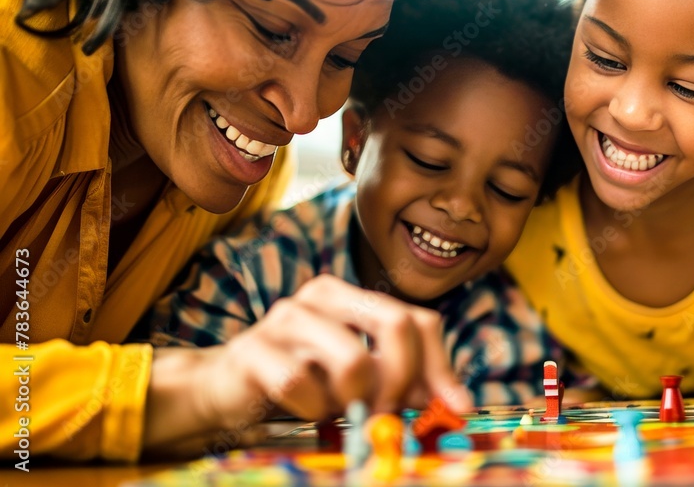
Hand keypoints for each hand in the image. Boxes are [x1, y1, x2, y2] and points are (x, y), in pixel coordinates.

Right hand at [144, 275, 471, 455]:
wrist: (224, 388)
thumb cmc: (302, 382)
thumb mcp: (360, 380)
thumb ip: (403, 381)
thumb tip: (454, 404)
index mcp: (353, 296)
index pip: (420, 320)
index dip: (441, 367)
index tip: (455, 409)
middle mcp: (323, 295)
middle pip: (397, 325)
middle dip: (403, 380)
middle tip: (388, 413)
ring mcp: (287, 318)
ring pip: (354, 361)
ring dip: (354, 400)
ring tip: (336, 407)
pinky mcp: (254, 350)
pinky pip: (303, 387)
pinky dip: (312, 410)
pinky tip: (305, 409)